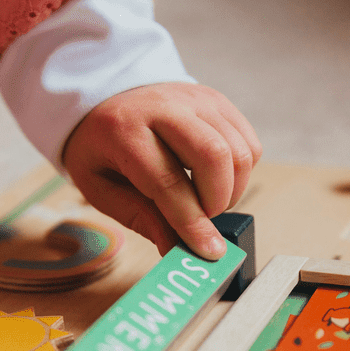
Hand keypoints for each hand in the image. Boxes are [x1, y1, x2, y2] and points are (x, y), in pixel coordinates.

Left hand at [63, 82, 261, 259]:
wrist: (109, 99)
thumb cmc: (102, 146)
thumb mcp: (100, 187)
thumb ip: (139, 217)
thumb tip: (176, 248)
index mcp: (123, 129)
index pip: (167, 181)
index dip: (191, 221)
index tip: (207, 250)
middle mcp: (164, 107)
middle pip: (214, 156)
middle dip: (217, 202)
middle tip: (203, 220)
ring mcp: (196, 100)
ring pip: (239, 151)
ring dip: (232, 190)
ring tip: (207, 201)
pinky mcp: (218, 102)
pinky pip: (249, 144)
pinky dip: (241, 173)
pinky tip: (217, 180)